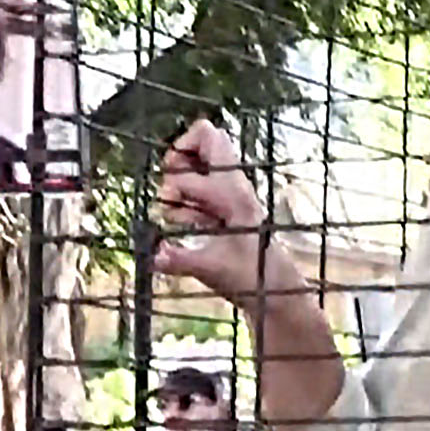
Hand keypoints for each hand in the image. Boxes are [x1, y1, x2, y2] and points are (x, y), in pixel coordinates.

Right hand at [152, 119, 279, 300]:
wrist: (275, 291)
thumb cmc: (251, 277)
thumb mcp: (212, 268)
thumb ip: (181, 259)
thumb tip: (153, 255)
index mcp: (234, 192)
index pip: (196, 163)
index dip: (176, 179)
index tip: (171, 204)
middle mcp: (233, 186)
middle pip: (207, 138)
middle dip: (178, 155)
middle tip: (170, 187)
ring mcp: (229, 196)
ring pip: (200, 163)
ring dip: (179, 180)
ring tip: (173, 210)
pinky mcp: (224, 211)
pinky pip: (199, 189)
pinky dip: (185, 198)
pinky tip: (181, 222)